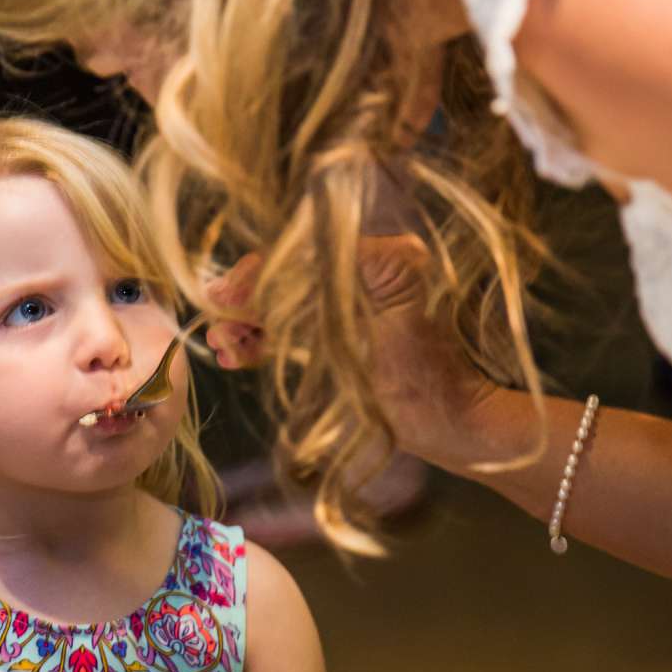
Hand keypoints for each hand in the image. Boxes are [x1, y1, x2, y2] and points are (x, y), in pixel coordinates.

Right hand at [203, 234, 497, 463]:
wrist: (455, 424)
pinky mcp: (336, 345)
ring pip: (278, 308)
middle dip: (245, 301)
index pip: (301, 255)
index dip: (260, 274)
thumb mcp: (400, 308)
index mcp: (377, 259)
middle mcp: (358, 278)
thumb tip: (301, 247)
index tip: (227, 297)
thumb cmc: (433, 373)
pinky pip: (286, 335)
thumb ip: (362, 265)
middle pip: (284, 280)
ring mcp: (344, 313)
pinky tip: (235, 357)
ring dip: (244, 324)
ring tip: (223, 347)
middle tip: (217, 326)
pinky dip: (257, 343)